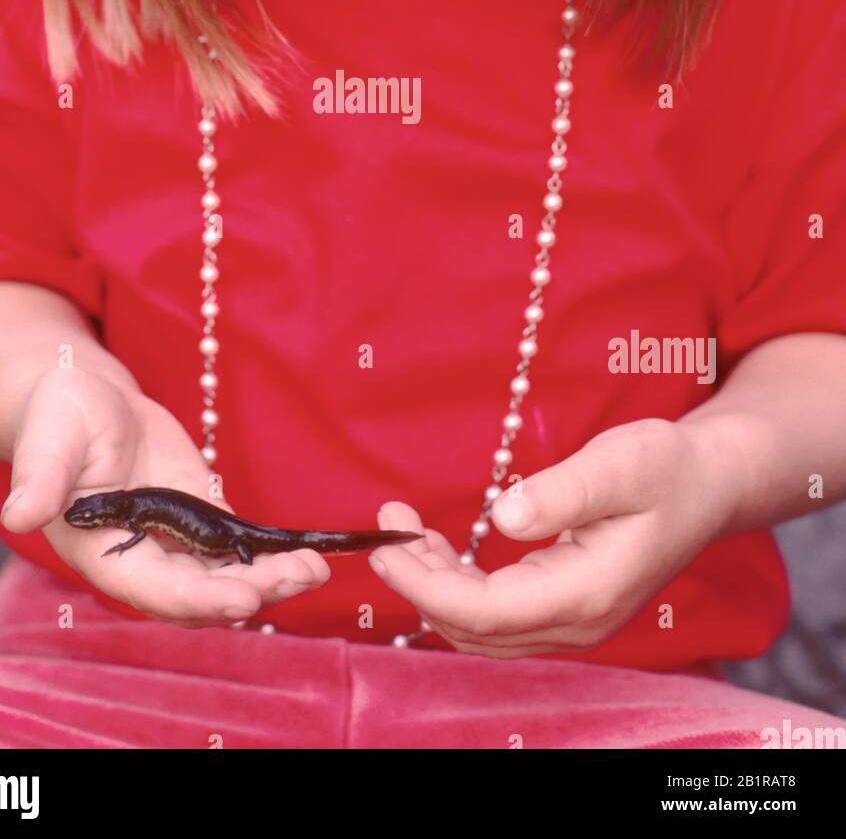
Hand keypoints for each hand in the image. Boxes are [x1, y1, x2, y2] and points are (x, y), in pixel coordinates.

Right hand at [0, 366, 329, 626]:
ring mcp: (175, 544)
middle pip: (201, 595)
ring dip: (272, 579)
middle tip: (301, 578)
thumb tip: (20, 514)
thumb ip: (41, 478)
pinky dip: (272, 555)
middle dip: (251, 592)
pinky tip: (310, 552)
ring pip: (226, 578)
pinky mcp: (201, 520)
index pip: (156, 590)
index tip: (244, 598)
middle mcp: (143, 560)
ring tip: (316, 568)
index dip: (200, 600)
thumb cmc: (57, 417)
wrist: (85, 399)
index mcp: (101, 554)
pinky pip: (239, 548)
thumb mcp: (49, 439)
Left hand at [367, 418, 735, 657]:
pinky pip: (499, 615)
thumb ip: (565, 491)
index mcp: (588, 592)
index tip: (387, 546)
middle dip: (419, 584)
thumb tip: (505, 516)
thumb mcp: (621, 463)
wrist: (709, 484)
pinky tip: (438, 548)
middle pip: (476, 629)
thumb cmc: (667, 467)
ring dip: (434, 586)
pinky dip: (458, 587)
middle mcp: (579, 622)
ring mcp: (574, 621)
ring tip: (402, 532)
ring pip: (483, 628)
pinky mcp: (567, 607)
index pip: (486, 613)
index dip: (427, 587)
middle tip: (383, 529)